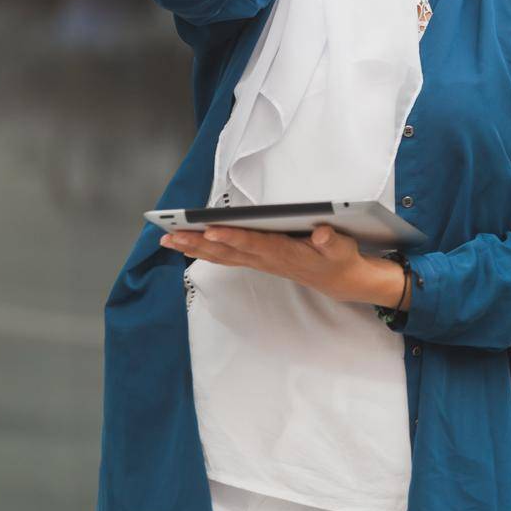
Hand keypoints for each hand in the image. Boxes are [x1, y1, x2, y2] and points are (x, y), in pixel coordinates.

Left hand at [159, 223, 408, 307]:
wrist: (341, 281)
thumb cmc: (339, 259)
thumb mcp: (342, 248)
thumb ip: (330, 241)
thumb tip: (320, 233)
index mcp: (284, 253)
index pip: (253, 243)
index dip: (232, 236)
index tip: (210, 228)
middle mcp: (267, 259)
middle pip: (228, 251)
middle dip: (199, 243)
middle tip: (171, 236)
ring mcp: (260, 262)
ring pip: (223, 255)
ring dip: (195, 248)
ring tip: (169, 240)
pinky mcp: (259, 261)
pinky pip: (227, 257)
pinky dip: (206, 251)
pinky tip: (190, 246)